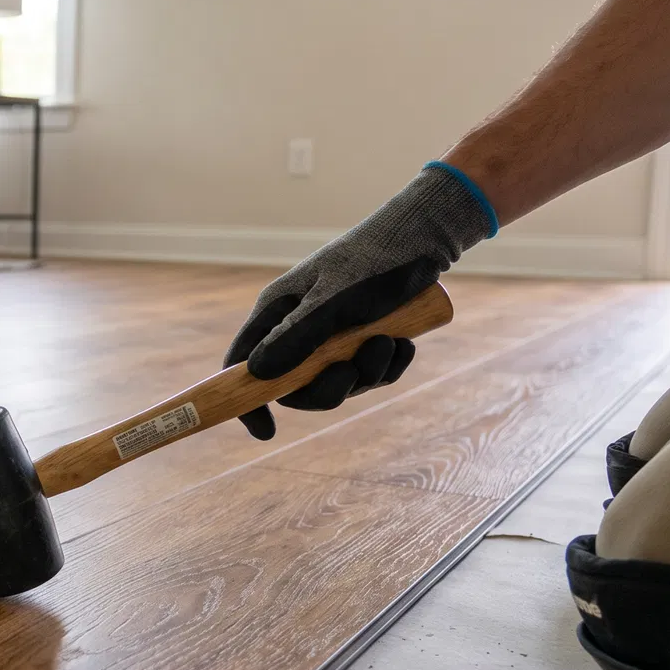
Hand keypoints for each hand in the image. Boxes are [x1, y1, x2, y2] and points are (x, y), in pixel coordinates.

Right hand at [226, 163, 495, 439]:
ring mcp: (333, 334)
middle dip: (328, 388)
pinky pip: (369, 371)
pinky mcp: (365, 335)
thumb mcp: (333, 304)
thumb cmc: (372, 264)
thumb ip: (295, 338)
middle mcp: (299, 326)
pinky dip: (388, 365)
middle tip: (353, 374)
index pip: (243, 363)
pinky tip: (405, 345)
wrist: (425, 239)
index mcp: (277, 313)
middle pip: (296, 384)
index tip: (266, 431)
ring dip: (368, 372)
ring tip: (390, 344)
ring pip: (338, 380)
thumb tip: (256, 374)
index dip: (247, 399)